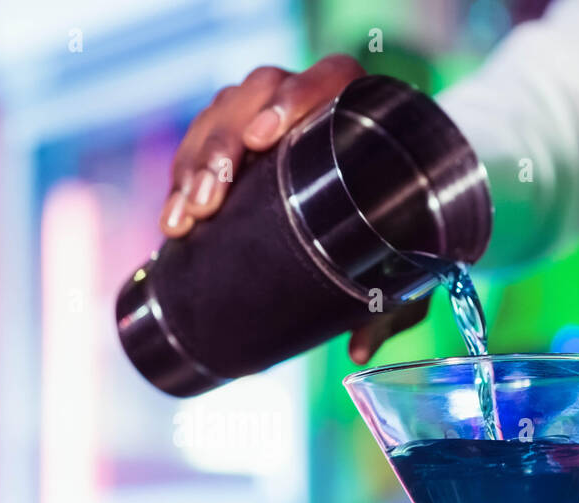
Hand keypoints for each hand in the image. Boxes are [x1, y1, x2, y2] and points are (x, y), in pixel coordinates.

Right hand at [158, 55, 426, 365]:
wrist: (389, 205)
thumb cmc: (404, 226)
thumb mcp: (404, 264)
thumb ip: (391, 305)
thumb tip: (357, 349)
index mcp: (360, 109)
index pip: (326, 77)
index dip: (291, 99)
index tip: (262, 139)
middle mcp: (306, 102)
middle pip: (253, 97)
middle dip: (219, 147)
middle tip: (208, 200)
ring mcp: (264, 117)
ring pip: (217, 119)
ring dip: (192, 168)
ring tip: (184, 219)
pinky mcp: (234, 144)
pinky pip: (197, 148)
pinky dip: (181, 184)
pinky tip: (173, 221)